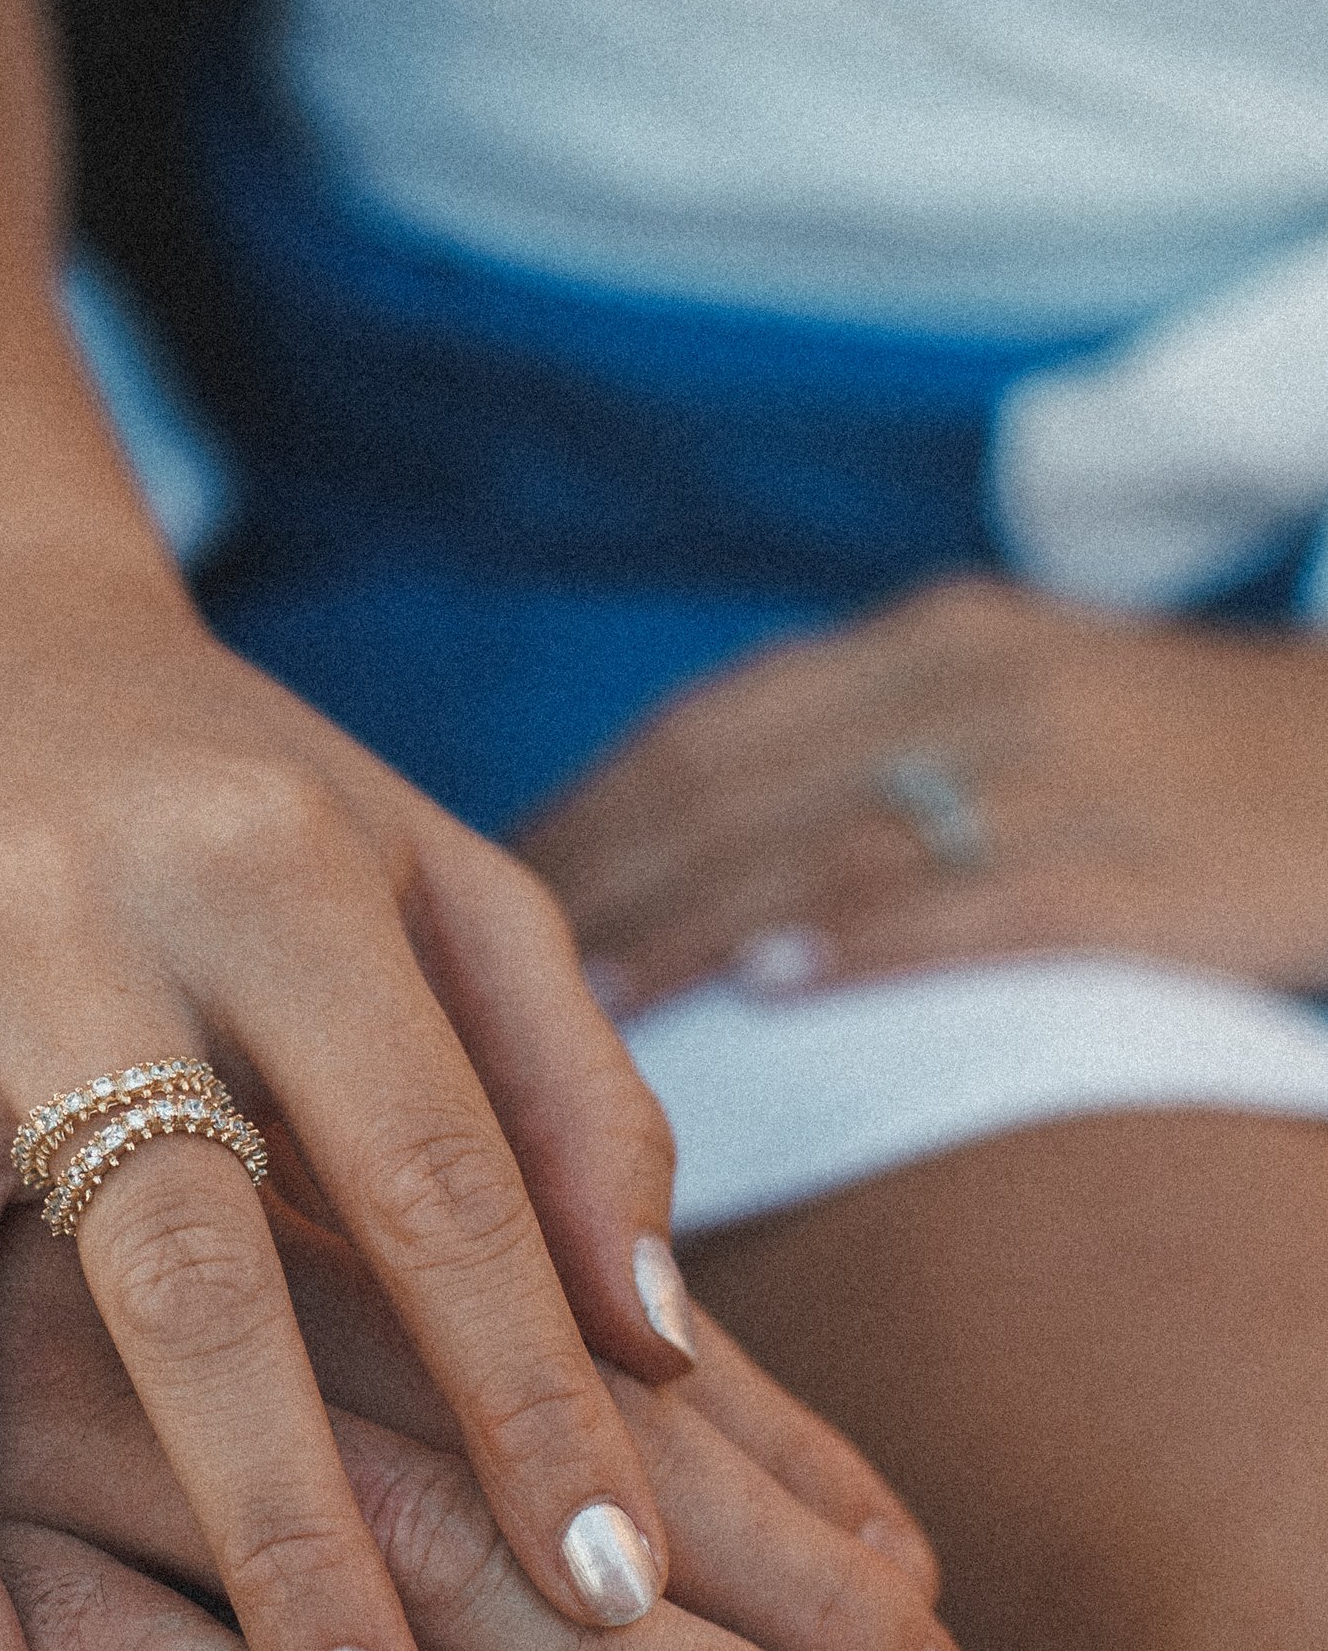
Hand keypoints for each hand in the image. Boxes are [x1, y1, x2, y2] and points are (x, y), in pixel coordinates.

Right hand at [0, 944, 986, 1650]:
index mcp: (272, 869)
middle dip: (279, 1512)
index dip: (527, 1390)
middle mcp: (55, 911)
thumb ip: (563, 1096)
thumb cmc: (228, 819)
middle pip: (177, 1256)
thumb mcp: (429, 889)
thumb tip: (659, 1347)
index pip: (433, 1171)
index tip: (623, 1598)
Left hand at [523, 575, 1327, 1013]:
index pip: (705, 729)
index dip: (580, 818)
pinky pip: (983, 900)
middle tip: (469, 979)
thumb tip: (686, 859)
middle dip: (598, 883)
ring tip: (585, 1006)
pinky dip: (867, 941)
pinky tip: (776, 988)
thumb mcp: (1019, 712)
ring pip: (833, 843)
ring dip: (696, 926)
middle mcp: (979, 685)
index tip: (466, 904)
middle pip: (737, 784)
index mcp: (932, 644)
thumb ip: (864, 757)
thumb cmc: (1183, 766)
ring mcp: (1069, 771)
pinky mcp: (1154, 867)